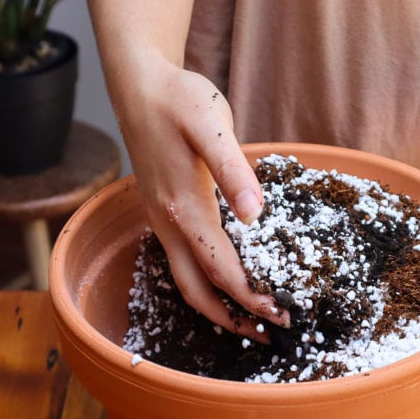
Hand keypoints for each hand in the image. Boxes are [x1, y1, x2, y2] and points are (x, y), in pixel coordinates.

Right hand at [122, 64, 288, 340]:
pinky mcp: (162, 213)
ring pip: (186, 280)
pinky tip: (225, 281)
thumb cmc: (178, 100)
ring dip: (217, 306)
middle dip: (232, 317)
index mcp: (183, 208)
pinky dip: (205, 283)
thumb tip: (256, 214)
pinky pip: (182, 262)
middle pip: (197, 290)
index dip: (251, 296)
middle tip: (269, 332)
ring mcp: (160, 221)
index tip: (281, 313)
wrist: (138, 87)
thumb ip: (233, 171)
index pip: (221, 269)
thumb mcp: (210, 124)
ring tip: (249, 320)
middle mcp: (167, 223)